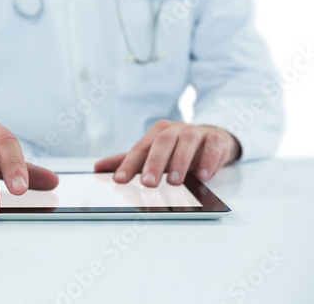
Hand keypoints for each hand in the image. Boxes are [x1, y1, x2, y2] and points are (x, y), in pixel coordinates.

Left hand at [94, 120, 240, 185]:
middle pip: (162, 142)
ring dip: (181, 162)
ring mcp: (197, 132)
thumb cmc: (177, 149)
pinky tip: (203, 175)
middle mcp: (176, 129)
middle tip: (148, 184)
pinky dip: (209, 159)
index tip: (119, 180)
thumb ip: (128, 161)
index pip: (140, 148)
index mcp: (157, 132)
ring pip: (188, 141)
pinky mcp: (217, 138)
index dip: (129, 164)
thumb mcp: (153, 155)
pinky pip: (213, 144)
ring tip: (175, 182)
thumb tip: (97, 167)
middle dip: (154, 163)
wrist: (213, 138)